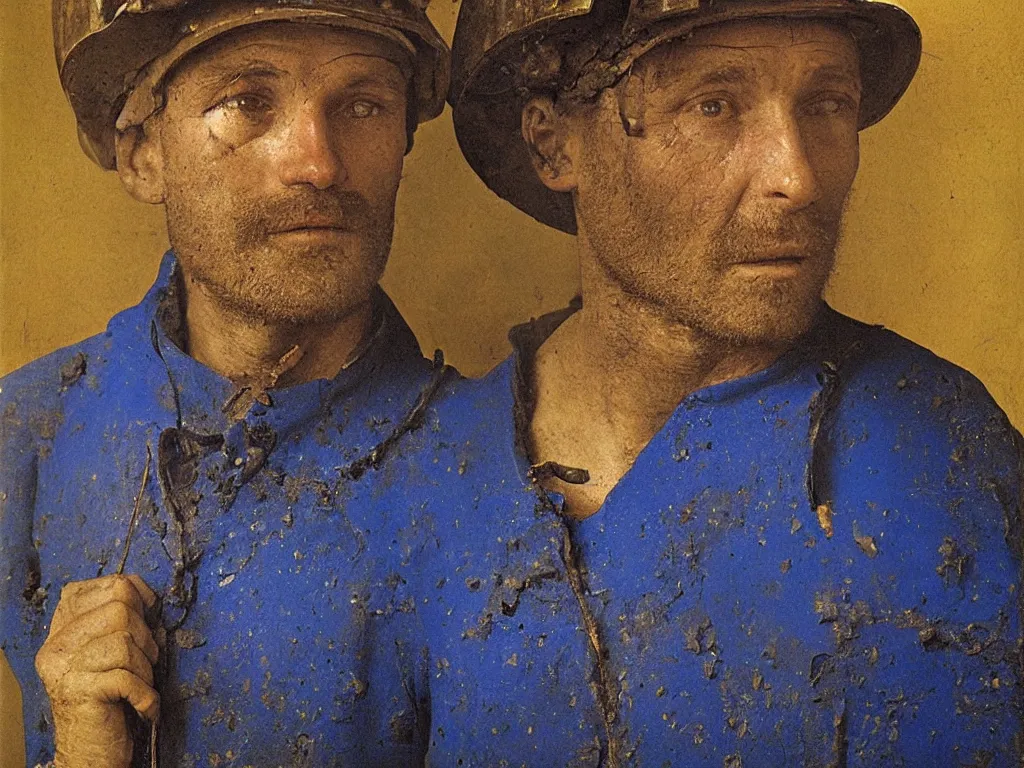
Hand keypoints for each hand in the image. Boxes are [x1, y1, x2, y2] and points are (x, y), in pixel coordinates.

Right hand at [35, 574, 159, 767]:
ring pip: (126, 641)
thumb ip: (120, 620)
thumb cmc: (109, 699)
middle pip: (120, 608)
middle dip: (146, 635)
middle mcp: (57, 644)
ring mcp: (65, 669)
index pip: (107, 585)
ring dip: (146, 667)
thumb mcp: (110, 652)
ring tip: (139, 686)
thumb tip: (149, 598)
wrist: (90, 753)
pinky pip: (128, 677)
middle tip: (143, 662)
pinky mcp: (79, 693)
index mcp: (63, 627)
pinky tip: (144, 707)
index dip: (136, 593)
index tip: (147, 611)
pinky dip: (146, 694)